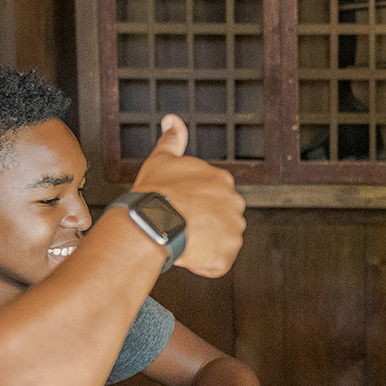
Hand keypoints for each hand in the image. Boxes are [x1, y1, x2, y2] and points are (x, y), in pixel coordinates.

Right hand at [128, 115, 244, 276]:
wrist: (150, 221)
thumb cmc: (155, 194)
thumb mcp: (162, 159)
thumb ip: (172, 140)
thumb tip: (172, 121)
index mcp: (222, 181)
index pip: (213, 197)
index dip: (194, 206)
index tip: (181, 208)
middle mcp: (234, 203)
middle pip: (220, 219)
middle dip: (203, 225)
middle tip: (180, 225)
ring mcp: (233, 230)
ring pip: (219, 241)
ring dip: (203, 244)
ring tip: (182, 239)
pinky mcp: (226, 254)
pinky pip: (216, 263)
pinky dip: (203, 263)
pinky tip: (187, 254)